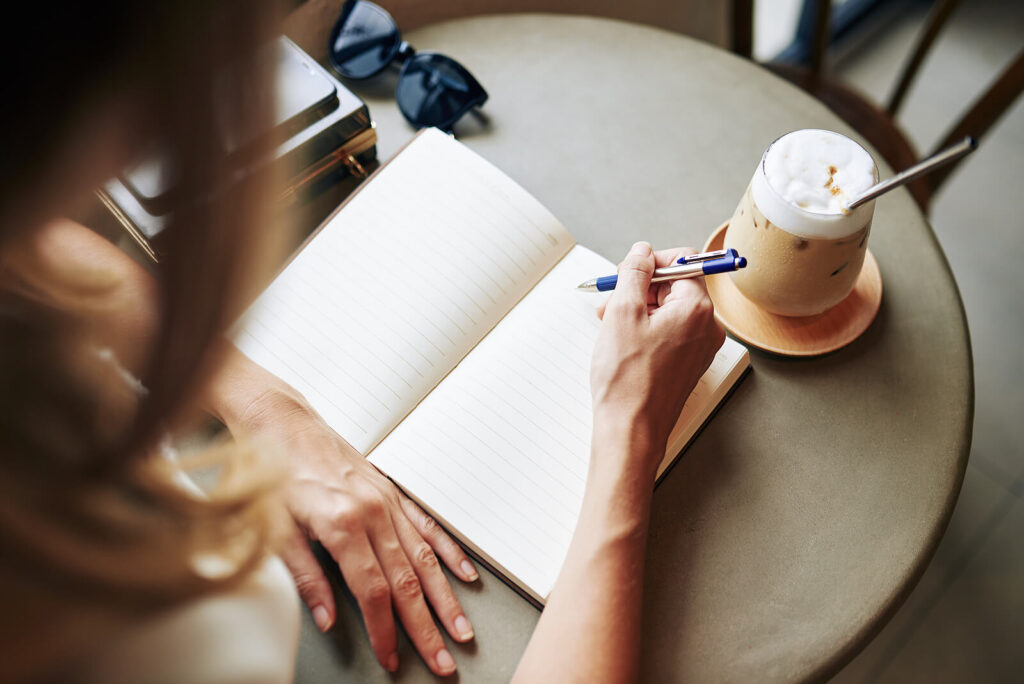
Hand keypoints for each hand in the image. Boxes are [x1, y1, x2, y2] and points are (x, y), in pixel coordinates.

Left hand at [209, 354, 476, 676]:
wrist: (284, 424)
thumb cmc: (276, 473)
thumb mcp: (277, 530)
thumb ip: (306, 578)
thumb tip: (328, 618)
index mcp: (342, 525)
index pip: (373, 591)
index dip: (386, 630)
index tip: (393, 657)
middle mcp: (372, 513)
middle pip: (407, 582)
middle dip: (427, 626)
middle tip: (444, 660)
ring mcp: (386, 501)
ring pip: (424, 558)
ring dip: (445, 597)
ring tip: (461, 627)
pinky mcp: (391, 492)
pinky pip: (427, 526)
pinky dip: (448, 552)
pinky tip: (464, 574)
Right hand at [590, 242, 724, 477]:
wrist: (631, 431)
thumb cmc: (627, 379)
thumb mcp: (622, 313)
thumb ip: (634, 273)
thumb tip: (642, 252)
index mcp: (697, 309)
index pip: (683, 262)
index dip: (650, 263)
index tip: (628, 273)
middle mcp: (707, 327)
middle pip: (675, 287)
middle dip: (640, 288)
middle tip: (611, 301)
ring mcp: (699, 349)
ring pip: (670, 311)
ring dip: (639, 309)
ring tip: (609, 324)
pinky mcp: (687, 365)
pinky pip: (670, 334)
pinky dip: (646, 330)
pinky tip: (621, 342)